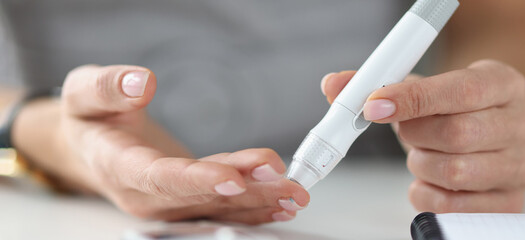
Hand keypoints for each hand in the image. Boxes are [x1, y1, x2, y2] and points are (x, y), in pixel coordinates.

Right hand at [13, 65, 308, 223]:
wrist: (90, 146)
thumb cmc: (91, 119)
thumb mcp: (84, 93)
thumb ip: (108, 87)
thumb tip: (140, 82)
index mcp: (119, 166)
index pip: (161, 177)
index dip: (198, 179)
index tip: (232, 178)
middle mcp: (146, 194)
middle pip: (201, 195)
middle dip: (247, 190)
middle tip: (284, 181)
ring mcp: (169, 202)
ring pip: (218, 203)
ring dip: (259, 200)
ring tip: (295, 193)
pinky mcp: (188, 201)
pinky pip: (223, 207)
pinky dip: (255, 207)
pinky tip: (282, 204)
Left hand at [321, 60, 524, 212]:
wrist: (489, 127)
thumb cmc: (454, 108)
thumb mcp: (423, 87)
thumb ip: (379, 84)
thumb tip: (334, 86)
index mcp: (504, 83)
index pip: (461, 90)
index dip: (412, 98)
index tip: (374, 106)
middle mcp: (522, 124)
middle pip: (458, 134)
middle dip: (415, 135)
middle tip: (405, 132)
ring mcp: (522, 166)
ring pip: (456, 172)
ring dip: (421, 165)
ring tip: (422, 154)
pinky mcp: (511, 202)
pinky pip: (456, 208)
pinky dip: (427, 195)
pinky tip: (429, 179)